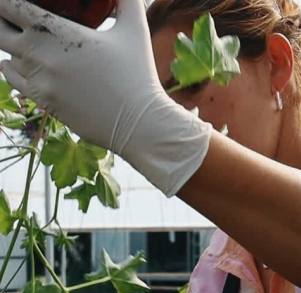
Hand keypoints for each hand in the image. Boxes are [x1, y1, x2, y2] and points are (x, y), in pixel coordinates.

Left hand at [0, 0, 211, 195]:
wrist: (139, 124)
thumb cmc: (138, 75)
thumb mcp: (134, 30)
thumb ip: (127, 1)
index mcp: (55, 30)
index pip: (9, 5)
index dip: (6, 2)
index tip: (12, 2)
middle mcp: (39, 53)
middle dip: (3, 20)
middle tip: (11, 17)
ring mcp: (39, 80)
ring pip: (7, 54)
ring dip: (11, 45)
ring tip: (19, 38)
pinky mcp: (43, 101)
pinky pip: (12, 79)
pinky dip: (10, 68)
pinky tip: (12, 61)